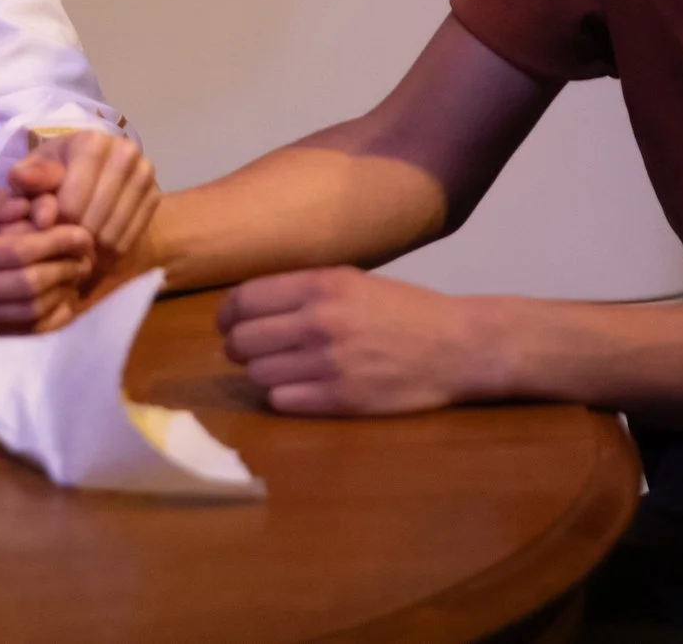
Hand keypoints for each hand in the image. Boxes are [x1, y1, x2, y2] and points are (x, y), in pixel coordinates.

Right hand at [0, 178, 94, 332]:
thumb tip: (25, 207)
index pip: (15, 251)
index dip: (54, 242)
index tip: (81, 233)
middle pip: (27, 285)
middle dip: (64, 267)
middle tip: (87, 253)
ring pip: (31, 310)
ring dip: (64, 290)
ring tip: (80, 269)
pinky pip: (30, 331)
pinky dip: (56, 314)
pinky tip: (67, 293)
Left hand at [6, 130, 158, 268]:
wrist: (87, 176)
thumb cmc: (51, 175)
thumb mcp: (31, 176)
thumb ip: (30, 189)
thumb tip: (43, 216)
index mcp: (92, 141)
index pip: (74, 198)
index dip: (58, 221)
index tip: (48, 231)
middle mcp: (125, 151)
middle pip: (97, 216)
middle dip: (75, 237)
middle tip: (61, 247)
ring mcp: (145, 172)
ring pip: (115, 231)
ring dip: (91, 250)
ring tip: (74, 253)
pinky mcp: (156, 194)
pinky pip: (131, 237)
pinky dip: (109, 252)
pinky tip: (93, 252)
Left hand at [217, 266, 492, 415]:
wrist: (456, 346)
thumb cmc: (403, 310)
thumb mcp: (352, 280)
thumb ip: (302, 289)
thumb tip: (247, 304)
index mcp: (320, 286)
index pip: (244, 300)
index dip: (228, 314)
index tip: (227, 322)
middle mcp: (319, 322)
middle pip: (243, 340)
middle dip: (238, 346)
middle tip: (248, 350)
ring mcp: (328, 365)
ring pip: (258, 375)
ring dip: (262, 373)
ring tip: (281, 368)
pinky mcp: (339, 401)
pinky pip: (282, 402)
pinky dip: (283, 396)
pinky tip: (300, 388)